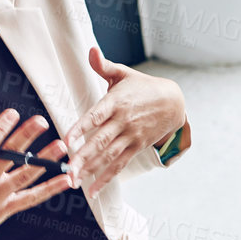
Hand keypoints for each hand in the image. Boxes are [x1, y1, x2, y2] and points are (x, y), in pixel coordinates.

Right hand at [0, 109, 72, 239]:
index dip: (0, 128)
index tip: (12, 114)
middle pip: (10, 155)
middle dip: (26, 137)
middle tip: (41, 122)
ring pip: (25, 175)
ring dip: (45, 160)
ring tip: (60, 146)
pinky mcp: (6, 210)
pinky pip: (31, 198)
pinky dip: (50, 189)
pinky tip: (64, 179)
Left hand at [66, 46, 186, 195]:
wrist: (174, 102)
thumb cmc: (143, 87)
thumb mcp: (124, 74)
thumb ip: (103, 65)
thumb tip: (91, 50)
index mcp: (116, 102)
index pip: (95, 116)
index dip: (81, 128)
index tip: (66, 139)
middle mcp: (123, 121)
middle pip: (100, 141)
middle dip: (82, 157)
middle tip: (66, 169)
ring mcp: (130, 136)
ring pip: (108, 156)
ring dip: (90, 170)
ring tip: (74, 181)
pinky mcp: (136, 147)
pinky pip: (119, 165)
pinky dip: (106, 178)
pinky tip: (92, 189)